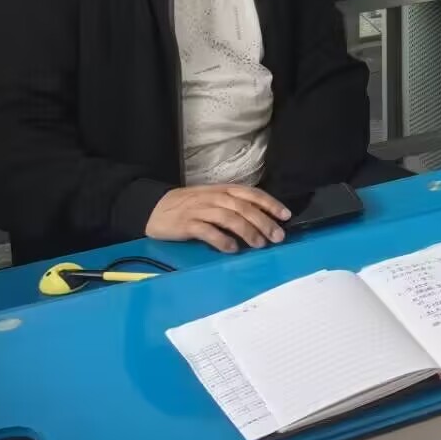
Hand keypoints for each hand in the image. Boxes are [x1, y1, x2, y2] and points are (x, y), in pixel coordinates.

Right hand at [146, 184, 290, 252]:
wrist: (155, 207)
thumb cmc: (190, 204)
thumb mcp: (214, 199)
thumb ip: (235, 206)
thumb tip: (262, 219)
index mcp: (225, 190)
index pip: (253, 194)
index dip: (271, 204)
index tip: (286, 216)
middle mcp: (215, 197)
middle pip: (245, 208)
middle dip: (264, 222)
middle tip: (277, 237)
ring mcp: (201, 210)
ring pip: (230, 218)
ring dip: (247, 232)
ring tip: (259, 244)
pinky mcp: (187, 224)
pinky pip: (208, 231)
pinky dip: (222, 240)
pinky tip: (232, 249)